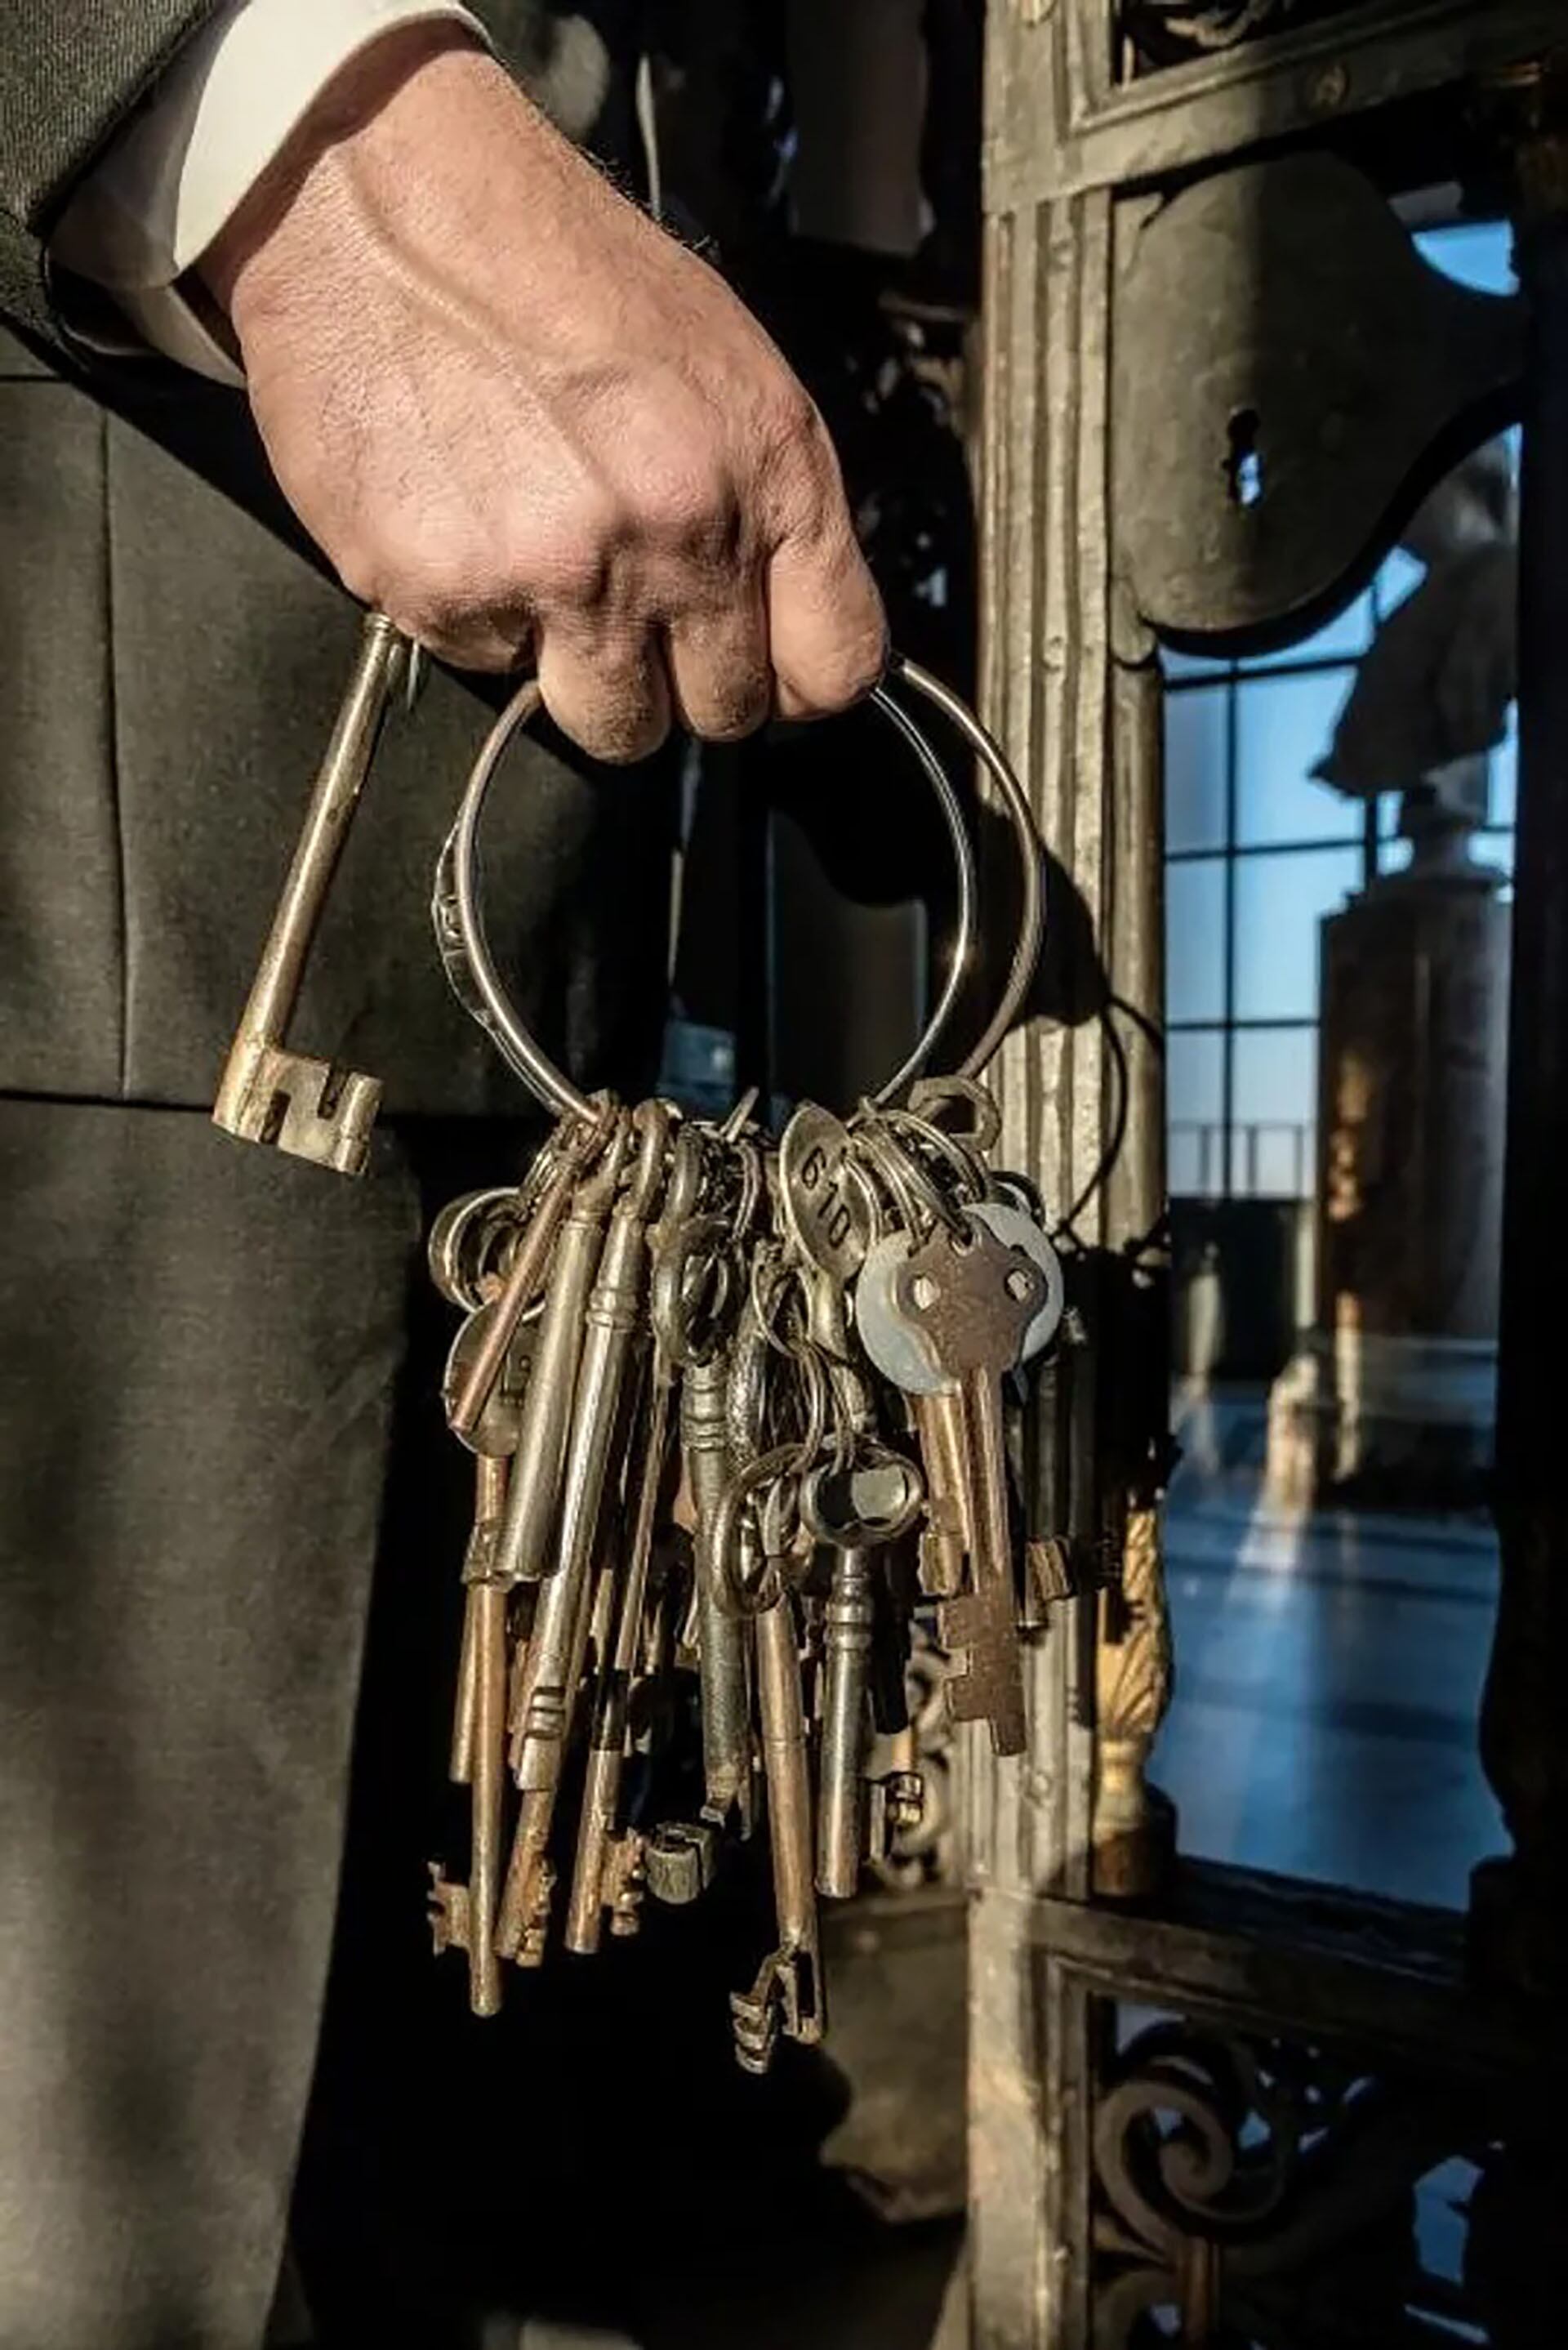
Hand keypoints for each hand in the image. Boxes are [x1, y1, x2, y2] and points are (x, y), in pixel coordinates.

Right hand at [202, 26, 886, 761]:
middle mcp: (676, 535)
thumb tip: (784, 620)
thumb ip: (768, 505)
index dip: (796, 678)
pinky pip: (489, 665)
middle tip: (634, 603)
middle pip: (720, 715)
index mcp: (767, 469)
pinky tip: (466, 518)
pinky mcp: (448, 595)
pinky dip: (481, 614)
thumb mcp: (723, 363)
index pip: (835, 664)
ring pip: (610, 724)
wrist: (386, 198)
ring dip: (586, 673)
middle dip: (683, 677)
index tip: (763, 663)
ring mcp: (559, 575)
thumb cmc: (555, 265)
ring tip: (549, 568)